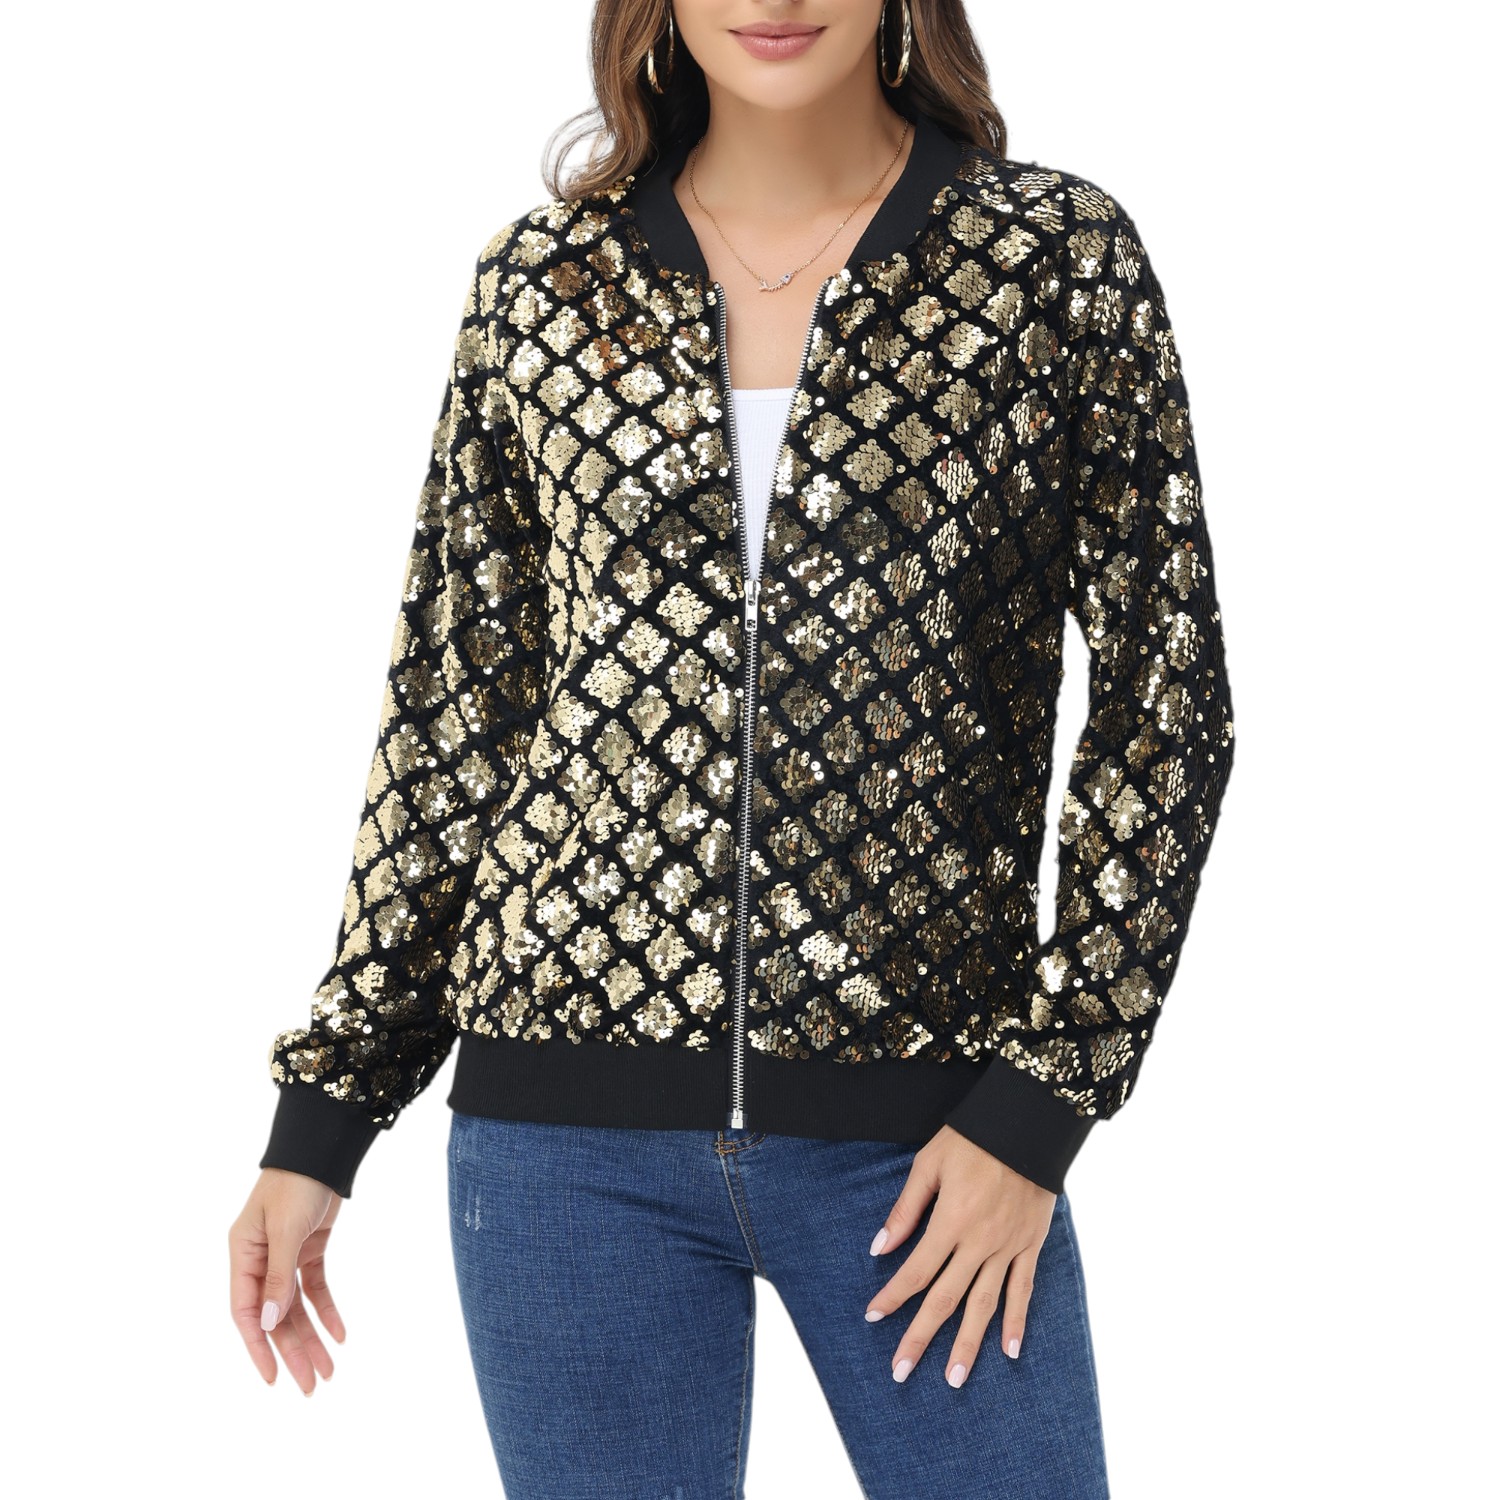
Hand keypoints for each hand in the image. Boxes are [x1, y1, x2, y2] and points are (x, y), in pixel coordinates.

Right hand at [229, 1168, 344, 1393]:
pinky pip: (315, 1287)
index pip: (244, 1311)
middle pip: (273, 1316)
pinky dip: (326, 1310)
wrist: (321, 1149)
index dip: (257, 1346)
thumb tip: (267, 1323)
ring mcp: (284, 1254)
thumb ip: (276, 1276)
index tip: (273, 1377)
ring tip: (328, 1371)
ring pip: (295, 1307)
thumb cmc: (294, 1183)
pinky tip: (340, 1334)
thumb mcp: (284, 1229)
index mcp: (242, 1254)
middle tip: (309, 1386)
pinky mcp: (308, 1248)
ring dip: (311, 1337)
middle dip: (292, 1351)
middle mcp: (259, 1259)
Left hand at [864, 1125, 1055, 1387]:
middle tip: (901, 1372)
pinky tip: (1009, 1351)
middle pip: (945, 1299)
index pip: (916, 1271)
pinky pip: (1023, 1290)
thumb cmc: (972, 1138)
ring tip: (954, 1379)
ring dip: (968, 1344)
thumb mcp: (929, 1165)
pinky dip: (1017, 1321)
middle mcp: (980, 1243)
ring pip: (984, 1305)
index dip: (893, 1297)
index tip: (873, 1317)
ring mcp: (1008, 1247)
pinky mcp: (1031, 1245)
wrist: (1026, 1124)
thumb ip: (906, 1209)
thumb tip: (879, 1247)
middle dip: (921, 1337)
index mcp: (951, 1222)